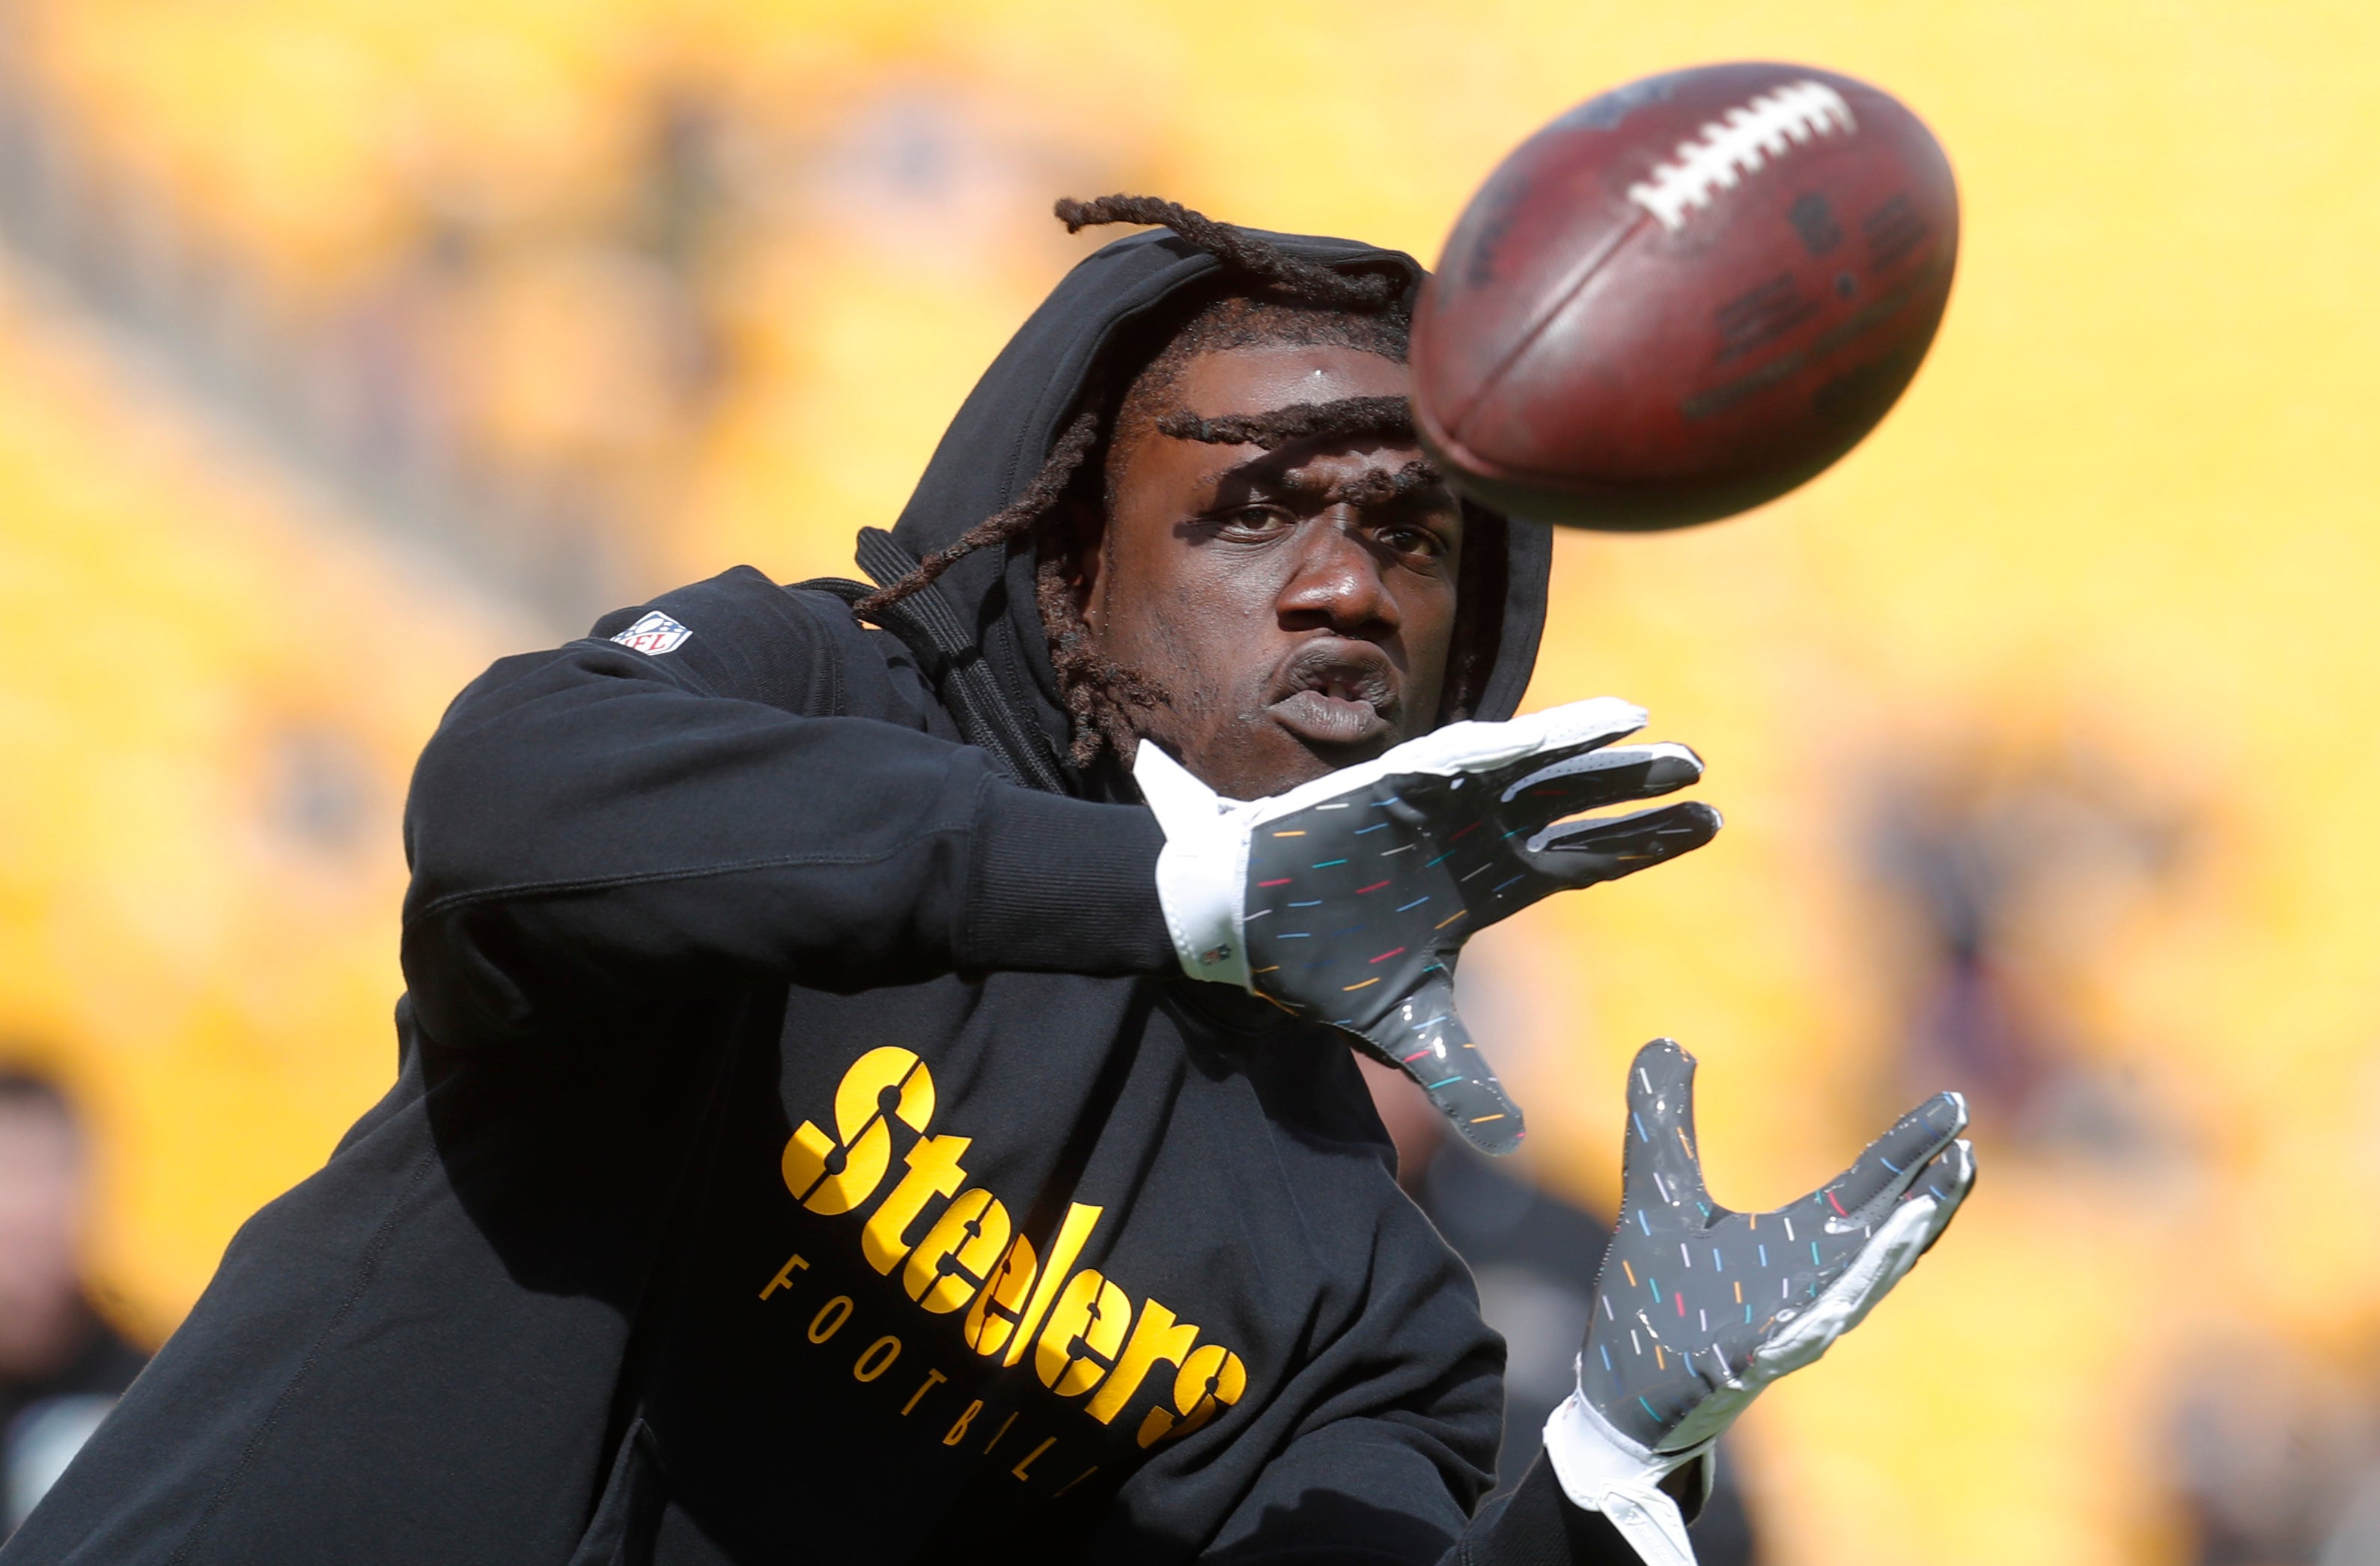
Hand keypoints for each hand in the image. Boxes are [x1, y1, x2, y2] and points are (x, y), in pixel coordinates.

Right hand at [1135, 699, 1718, 1153]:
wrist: (1244, 931)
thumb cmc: (1320, 968)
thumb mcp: (1409, 1032)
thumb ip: (1461, 1078)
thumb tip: (1509, 1140)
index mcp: (1486, 887)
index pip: (1581, 860)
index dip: (1640, 843)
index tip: (1708, 826)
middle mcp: (1474, 838)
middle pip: (1572, 805)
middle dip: (1633, 788)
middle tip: (1698, 771)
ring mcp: (1441, 805)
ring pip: (1536, 770)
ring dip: (1594, 753)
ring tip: (1655, 735)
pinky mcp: (1404, 783)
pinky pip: (1478, 755)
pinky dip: (1534, 739)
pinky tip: (1589, 726)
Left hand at [1544, 1039, 1975, 1565]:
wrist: (1624, 1390)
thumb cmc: (1658, 1299)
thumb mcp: (1657, 1189)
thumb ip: (1663, 1120)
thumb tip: (1666, 1041)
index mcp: (1799, 1243)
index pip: (1869, 1188)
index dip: (1910, 1150)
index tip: (1954, 1108)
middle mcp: (1808, 1285)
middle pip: (1884, 1237)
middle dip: (1925, 1198)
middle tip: (1962, 1153)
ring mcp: (1785, 1330)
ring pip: (1853, 1290)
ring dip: (1889, 1253)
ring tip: (1926, 1210)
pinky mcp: (1744, 1366)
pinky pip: (1789, 1344)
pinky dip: (1817, 1323)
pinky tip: (1839, 1307)